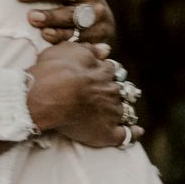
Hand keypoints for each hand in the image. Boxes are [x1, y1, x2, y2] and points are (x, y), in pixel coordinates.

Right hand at [25, 42, 141, 147]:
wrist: (48, 95)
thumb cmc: (52, 71)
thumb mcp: (68, 50)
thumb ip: (89, 49)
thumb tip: (106, 49)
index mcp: (104, 71)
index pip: (111, 70)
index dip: (104, 72)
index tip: (97, 75)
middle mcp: (112, 91)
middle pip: (120, 90)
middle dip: (113, 91)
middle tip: (102, 95)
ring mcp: (111, 112)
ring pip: (125, 110)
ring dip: (121, 110)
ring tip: (114, 113)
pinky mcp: (107, 133)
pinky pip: (126, 135)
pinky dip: (132, 133)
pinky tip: (136, 131)